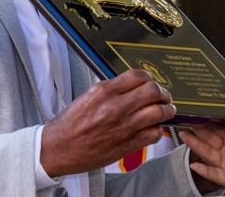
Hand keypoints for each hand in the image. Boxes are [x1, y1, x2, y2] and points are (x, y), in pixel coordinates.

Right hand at [39, 69, 174, 175]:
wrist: (57, 149)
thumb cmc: (69, 125)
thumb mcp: (88, 96)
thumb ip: (111, 90)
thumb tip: (131, 87)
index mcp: (105, 91)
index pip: (138, 75)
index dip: (149, 78)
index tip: (151, 82)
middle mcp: (116, 106)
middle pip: (153, 90)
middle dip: (162, 92)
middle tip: (163, 96)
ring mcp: (124, 126)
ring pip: (159, 111)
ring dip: (166, 110)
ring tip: (166, 111)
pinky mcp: (127, 144)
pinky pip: (154, 133)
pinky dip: (158, 130)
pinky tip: (153, 129)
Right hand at [181, 104, 224, 196]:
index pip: (222, 126)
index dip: (210, 119)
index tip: (199, 108)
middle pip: (211, 138)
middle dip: (198, 129)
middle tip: (184, 118)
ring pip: (209, 153)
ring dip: (196, 145)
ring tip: (183, 134)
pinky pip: (215, 174)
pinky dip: (205, 170)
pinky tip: (195, 165)